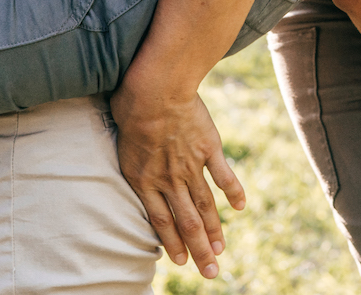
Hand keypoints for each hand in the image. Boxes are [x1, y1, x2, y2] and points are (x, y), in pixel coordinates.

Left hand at [109, 81, 244, 279]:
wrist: (156, 87)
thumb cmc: (131, 107)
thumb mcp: (121, 139)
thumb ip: (133, 160)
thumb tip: (134, 165)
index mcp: (144, 179)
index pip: (160, 221)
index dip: (172, 243)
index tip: (182, 261)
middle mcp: (169, 178)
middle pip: (186, 222)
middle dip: (199, 251)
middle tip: (210, 272)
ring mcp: (191, 164)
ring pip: (205, 206)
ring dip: (214, 231)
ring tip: (220, 251)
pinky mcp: (209, 147)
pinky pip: (223, 175)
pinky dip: (233, 192)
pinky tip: (239, 207)